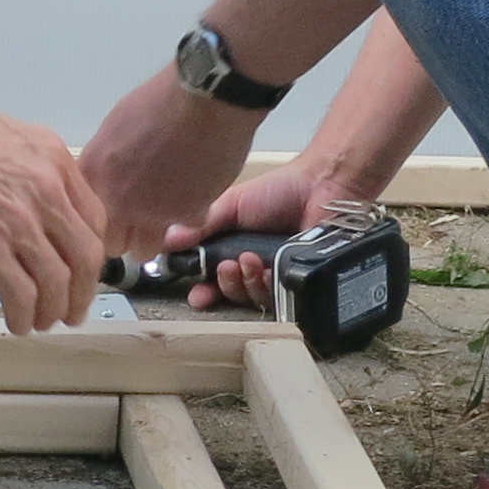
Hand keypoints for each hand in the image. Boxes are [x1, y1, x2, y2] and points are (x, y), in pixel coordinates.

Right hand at [0, 60, 107, 334]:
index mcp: (51, 158)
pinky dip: (23, 316)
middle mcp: (45, 189)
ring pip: (58, 282)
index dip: (89, 253)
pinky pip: (22, 295)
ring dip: (53, 311)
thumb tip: (28, 209)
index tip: (81, 269)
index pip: (93, 218)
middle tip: (73, 309)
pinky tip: (16, 321)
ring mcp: (18, 221)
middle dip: (83, 292)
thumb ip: (25, 173)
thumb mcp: (0, 138)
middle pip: (86, 256)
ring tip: (41, 321)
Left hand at [81, 68, 267, 256]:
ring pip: (144, 250)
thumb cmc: (160, 100)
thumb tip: (108, 177)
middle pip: (111, 244)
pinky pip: (186, 227)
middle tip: (137, 219)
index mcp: (93, 175)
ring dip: (153, 235)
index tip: (111, 214)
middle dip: (123, 235)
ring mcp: (151, 213)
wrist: (206, 98)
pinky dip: (192, 214)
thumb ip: (107, 162)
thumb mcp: (116, 126)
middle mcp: (116, 201)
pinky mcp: (186, 216)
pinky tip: (197, 192)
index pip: (82, 217)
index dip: (98, 219)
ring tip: (165, 212)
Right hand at [161, 159, 375, 311]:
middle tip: (226, 266)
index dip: (202, 290)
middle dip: (223, 285)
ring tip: (248, 261)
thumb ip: (201, 224)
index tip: (195, 293)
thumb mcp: (231, 205)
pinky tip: (264, 269)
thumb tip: (168, 238)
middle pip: (229, 294)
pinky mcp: (296, 283)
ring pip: (250, 299)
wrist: (320, 188)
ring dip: (243, 284)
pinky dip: (265, 287)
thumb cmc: (281, 191)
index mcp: (233, 249)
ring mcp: (275, 276)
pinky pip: (276, 299)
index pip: (211, 278)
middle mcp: (253, 266)